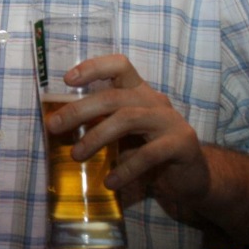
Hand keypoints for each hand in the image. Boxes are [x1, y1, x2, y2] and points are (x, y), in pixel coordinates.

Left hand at [45, 54, 209, 208]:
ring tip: (76, 155)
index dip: (93, 67)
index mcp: (140, 93)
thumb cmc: (151, 153)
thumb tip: (60, 128)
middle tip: (54, 126)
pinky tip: (110, 182)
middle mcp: (155, 101)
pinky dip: (125, 169)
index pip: (119, 66)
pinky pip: (148, 154)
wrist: (193, 177)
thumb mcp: (125, 135)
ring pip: (127, 119)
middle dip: (79, 109)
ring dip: (96, 136)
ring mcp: (169, 121)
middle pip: (113, 96)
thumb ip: (101, 125)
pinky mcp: (181, 144)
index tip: (67, 79)